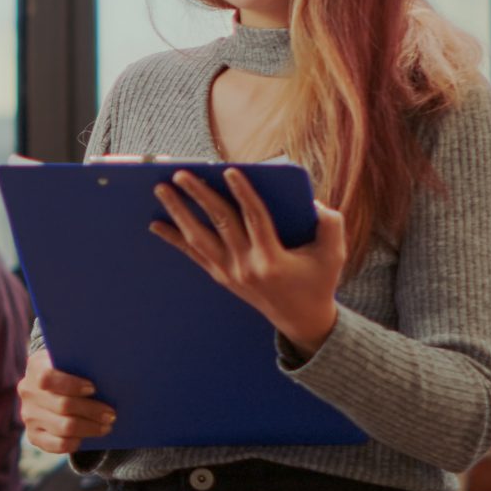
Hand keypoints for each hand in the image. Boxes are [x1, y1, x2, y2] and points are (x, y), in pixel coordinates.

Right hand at [18, 349, 113, 455]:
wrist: (57, 390)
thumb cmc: (73, 372)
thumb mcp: (74, 361)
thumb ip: (83, 364)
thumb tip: (108, 374)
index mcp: (36, 366)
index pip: (47, 377)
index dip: (71, 385)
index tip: (93, 389)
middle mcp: (28, 391)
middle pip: (62, 405)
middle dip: (91, 410)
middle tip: (111, 414)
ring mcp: (28, 415)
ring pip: (64, 427)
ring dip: (90, 428)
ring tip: (106, 426)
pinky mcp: (33, 435)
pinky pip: (58, 445)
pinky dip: (77, 442)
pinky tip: (89, 437)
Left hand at [150, 168, 346, 353]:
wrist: (301, 320)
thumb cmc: (318, 281)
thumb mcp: (334, 253)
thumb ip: (330, 223)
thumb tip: (309, 200)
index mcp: (273, 259)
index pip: (255, 218)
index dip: (243, 193)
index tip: (230, 170)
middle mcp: (246, 266)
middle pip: (220, 223)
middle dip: (199, 195)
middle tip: (181, 173)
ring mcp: (230, 273)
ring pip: (199, 238)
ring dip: (178, 212)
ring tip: (161, 188)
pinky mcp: (221, 276)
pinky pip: (193, 254)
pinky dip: (174, 238)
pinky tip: (156, 223)